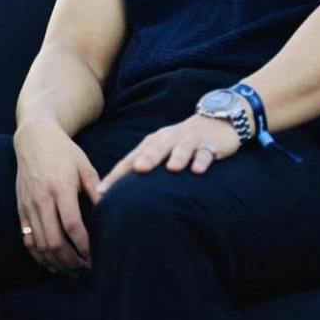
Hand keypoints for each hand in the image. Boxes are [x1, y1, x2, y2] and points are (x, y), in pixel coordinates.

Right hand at [14, 119, 98, 272]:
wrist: (34, 138)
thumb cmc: (64, 151)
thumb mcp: (84, 164)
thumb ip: (96, 188)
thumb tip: (110, 210)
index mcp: (60, 187)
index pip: (72, 224)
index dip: (84, 244)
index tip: (95, 255)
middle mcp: (42, 198)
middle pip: (54, 241)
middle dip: (70, 260)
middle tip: (85, 269)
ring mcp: (28, 205)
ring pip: (39, 245)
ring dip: (55, 262)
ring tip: (71, 271)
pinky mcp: (20, 208)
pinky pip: (27, 239)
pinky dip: (39, 255)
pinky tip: (52, 263)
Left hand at [96, 113, 242, 198]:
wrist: (217, 121)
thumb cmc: (181, 143)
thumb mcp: (162, 152)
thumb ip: (145, 169)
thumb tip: (119, 198)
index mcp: (153, 142)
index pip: (132, 159)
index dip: (118, 174)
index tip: (103, 191)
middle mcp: (169, 139)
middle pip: (156, 148)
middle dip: (148, 158)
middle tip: (139, 169)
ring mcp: (190, 140)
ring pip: (182, 147)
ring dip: (177, 156)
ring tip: (172, 168)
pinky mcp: (210, 144)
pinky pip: (205, 152)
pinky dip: (201, 159)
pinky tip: (198, 170)